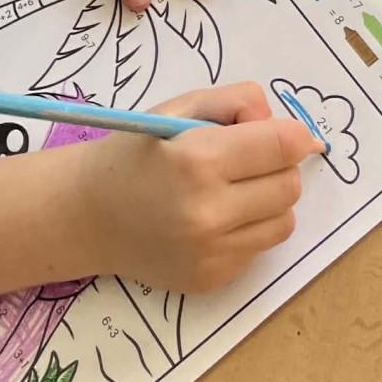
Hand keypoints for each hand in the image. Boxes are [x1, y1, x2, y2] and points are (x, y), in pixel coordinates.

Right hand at [74, 83, 319, 292]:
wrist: (88, 216)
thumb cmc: (135, 153)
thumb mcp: (178, 108)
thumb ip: (236, 102)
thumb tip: (288, 127)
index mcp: (198, 160)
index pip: (283, 146)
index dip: (293, 135)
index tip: (284, 135)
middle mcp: (208, 212)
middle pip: (290, 186)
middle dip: (279, 167)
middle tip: (248, 161)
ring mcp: (210, 253)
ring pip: (284, 222)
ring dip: (269, 202)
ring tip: (234, 191)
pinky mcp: (210, 279)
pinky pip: (257, 249)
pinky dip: (247, 231)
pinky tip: (214, 220)